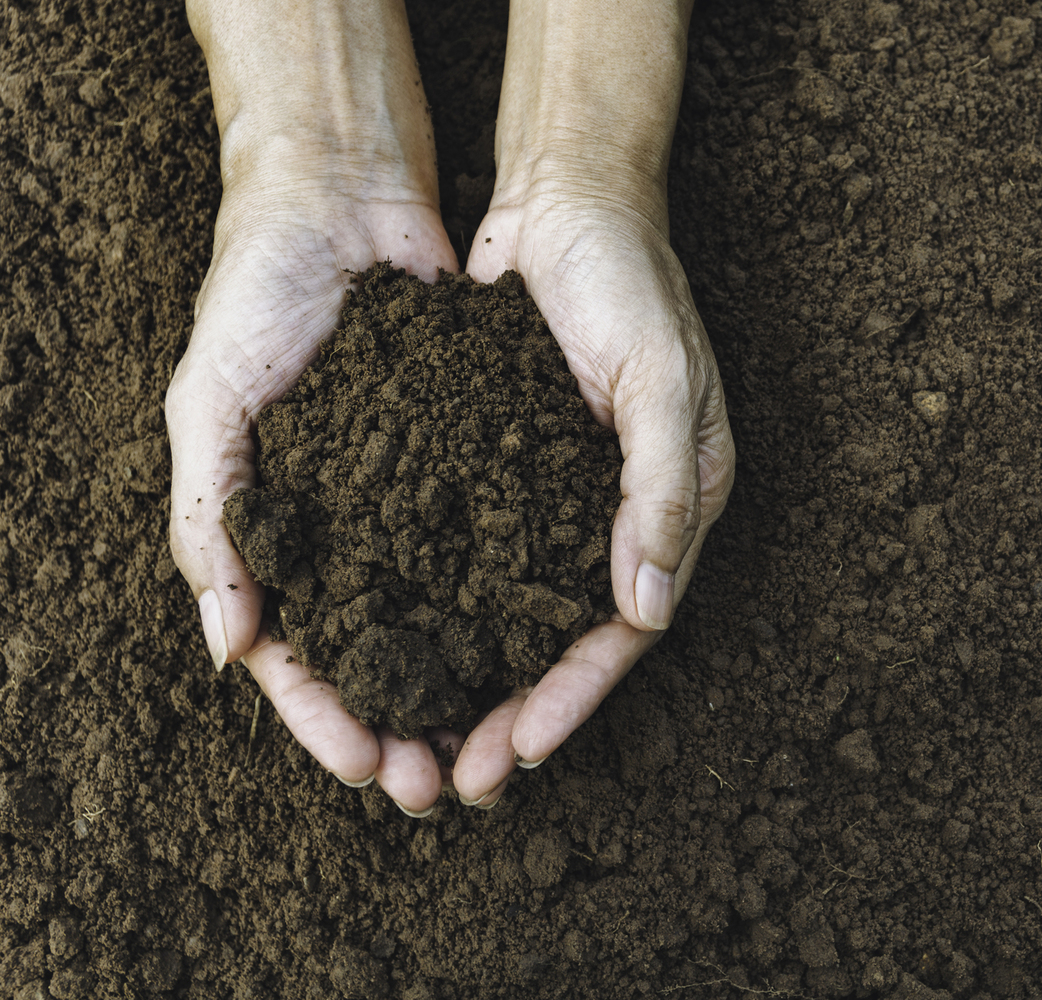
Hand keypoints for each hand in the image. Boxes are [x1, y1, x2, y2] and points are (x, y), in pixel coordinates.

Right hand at [168, 0, 465, 814]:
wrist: (340, 203)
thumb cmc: (256, 297)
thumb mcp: (209, 400)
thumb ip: (210, 516)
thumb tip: (230, 646)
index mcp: (277, 532)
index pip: (297, 655)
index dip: (327, 719)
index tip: (370, 767)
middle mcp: (351, 529)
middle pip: (379, 657)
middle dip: (408, 727)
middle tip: (444, 784)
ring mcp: (413, 501)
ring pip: (444, 620)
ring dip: (468, 688)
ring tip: (498, 742)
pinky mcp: (474, 460)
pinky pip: (493, 546)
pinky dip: (509, 601)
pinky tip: (539, 645)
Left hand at [449, 0, 734, 806]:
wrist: (565, 197)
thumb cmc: (627, 279)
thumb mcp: (661, 379)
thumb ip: (665, 490)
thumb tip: (649, 609)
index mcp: (678, 502)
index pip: (629, 626)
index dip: (577, 694)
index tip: (520, 748)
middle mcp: (624, 513)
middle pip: (572, 639)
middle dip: (522, 713)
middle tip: (459, 777)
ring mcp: (566, 495)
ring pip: (522, 613)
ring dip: (482, 679)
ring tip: (425, 736)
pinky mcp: (513, 470)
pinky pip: (486, 557)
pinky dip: (453, 608)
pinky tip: (405, 644)